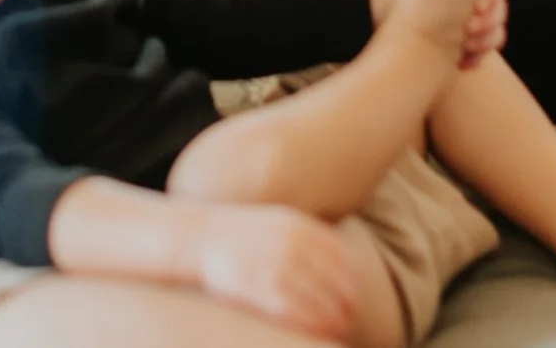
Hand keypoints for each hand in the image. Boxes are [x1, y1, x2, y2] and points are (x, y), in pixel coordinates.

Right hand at [193, 203, 361, 342]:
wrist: (200, 235)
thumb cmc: (242, 234)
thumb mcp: (279, 221)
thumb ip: (309, 234)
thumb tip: (344, 260)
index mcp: (300, 226)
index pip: (343, 258)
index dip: (354, 283)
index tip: (355, 299)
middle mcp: (292, 243)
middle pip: (335, 281)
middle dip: (348, 306)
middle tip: (350, 321)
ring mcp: (275, 263)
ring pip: (319, 301)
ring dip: (334, 321)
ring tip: (337, 333)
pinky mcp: (258, 284)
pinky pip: (295, 311)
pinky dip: (311, 326)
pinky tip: (317, 335)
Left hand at [367, 0, 506, 68]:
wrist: (388, 13)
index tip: (476, 6)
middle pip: (499, 12)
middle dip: (489, 22)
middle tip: (468, 28)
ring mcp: (475, 23)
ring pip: (496, 34)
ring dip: (485, 42)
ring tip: (464, 46)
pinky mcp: (468, 44)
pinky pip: (484, 52)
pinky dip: (476, 57)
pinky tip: (462, 62)